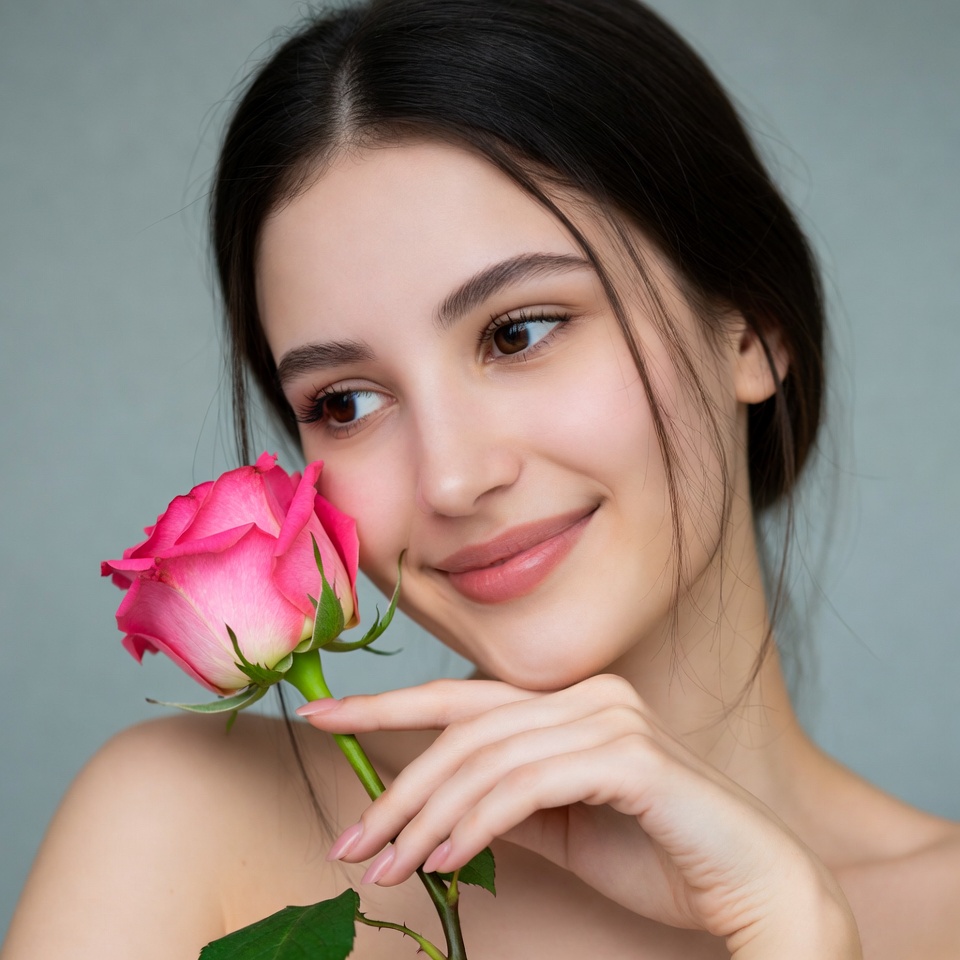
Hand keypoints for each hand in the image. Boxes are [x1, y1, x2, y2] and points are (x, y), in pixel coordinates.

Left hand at [299, 675, 860, 957]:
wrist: (756, 886)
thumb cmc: (661, 855)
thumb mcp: (562, 827)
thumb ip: (507, 801)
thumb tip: (432, 805)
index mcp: (573, 699)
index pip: (464, 698)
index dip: (387, 705)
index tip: (323, 719)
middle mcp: (590, 693)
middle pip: (464, 728)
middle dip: (396, 783)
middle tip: (348, 841)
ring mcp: (611, 718)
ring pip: (486, 760)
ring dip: (426, 817)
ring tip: (387, 869)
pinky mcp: (630, 757)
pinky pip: (525, 787)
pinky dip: (473, 825)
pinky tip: (440, 860)